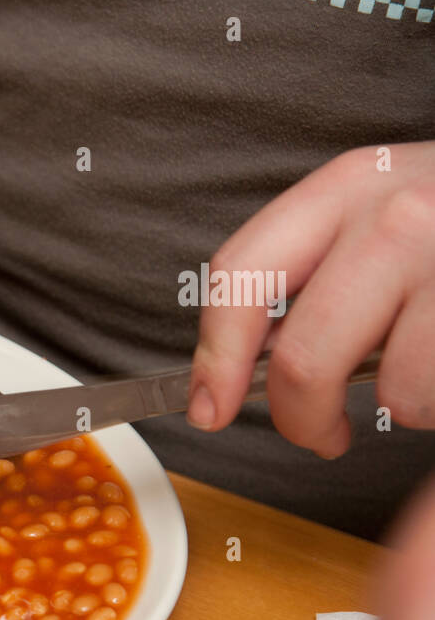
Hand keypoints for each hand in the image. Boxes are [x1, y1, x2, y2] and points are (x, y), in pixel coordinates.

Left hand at [188, 141, 434, 457]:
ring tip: (422, 377)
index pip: (241, 276)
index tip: (207, 409)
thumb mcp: (375, 215)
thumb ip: (307, 273)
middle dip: (300, 418)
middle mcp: (401, 213)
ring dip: (401, 409)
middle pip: (305, 356)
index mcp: (345, 186)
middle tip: (317, 434)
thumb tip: (231, 369)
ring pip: (395, 391)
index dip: (215, 357)